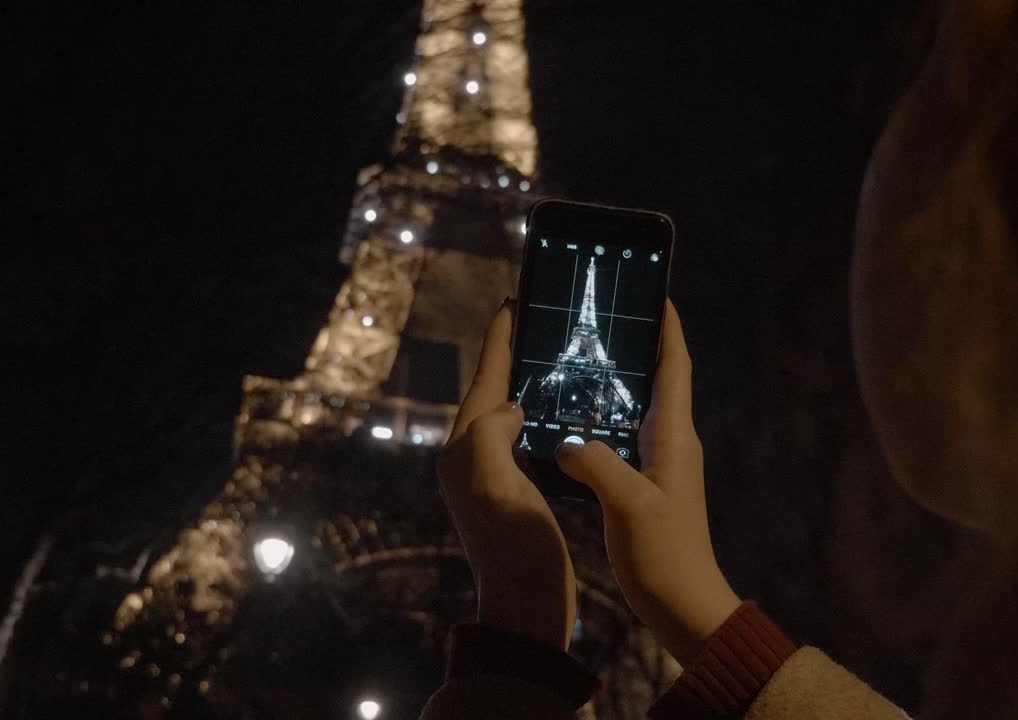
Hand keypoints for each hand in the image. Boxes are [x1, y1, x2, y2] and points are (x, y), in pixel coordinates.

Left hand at [437, 300, 577, 650]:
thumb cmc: (516, 547)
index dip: (498, 343)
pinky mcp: (514, 495)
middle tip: (531, 321)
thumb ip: (490, 433)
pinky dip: (537, 417)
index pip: (483, 383)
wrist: (528, 605)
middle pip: (489, 394)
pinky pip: (522, 441)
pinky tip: (556, 412)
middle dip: (508, 357)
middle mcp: (469, 461)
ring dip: (522, 384)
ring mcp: (490, 479)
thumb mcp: (496, 484)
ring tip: (545, 356)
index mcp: (462, 452)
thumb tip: (509, 406)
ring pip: (505, 416)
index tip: (511, 304)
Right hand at [555, 300, 740, 664]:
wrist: (685, 606)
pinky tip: (571, 423)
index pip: (675, 367)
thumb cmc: (665, 556)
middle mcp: (672, 442)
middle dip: (636, 346)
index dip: (668, 328)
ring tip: (580, 361)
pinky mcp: (646, 485)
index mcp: (675, 436)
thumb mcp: (628, 505)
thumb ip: (596, 465)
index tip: (656, 292)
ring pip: (636, 409)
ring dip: (616, 384)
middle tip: (603, 320)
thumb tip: (566, 443)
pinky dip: (601, 422)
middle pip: (656, 380)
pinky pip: (622, 439)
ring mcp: (660, 464)